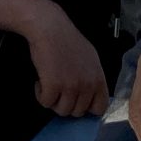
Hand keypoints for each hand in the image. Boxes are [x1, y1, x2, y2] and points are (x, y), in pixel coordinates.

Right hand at [0, 0, 108, 117]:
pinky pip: (46, 103)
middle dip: (66, 103)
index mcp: (98, 78)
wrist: (49, 28)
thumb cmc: (67, 40)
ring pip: (62, 111)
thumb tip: (88, 96)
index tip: (76, 101)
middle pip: (78, 112)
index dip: (87, 107)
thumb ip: (92, 78)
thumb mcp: (90, 59)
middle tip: (58, 89)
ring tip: (49, 84)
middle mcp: (87, 85)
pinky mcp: (53, 86)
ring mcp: (71, 87)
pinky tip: (40, 82)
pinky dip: (40, 95)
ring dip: (53, 100)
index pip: (99, 108)